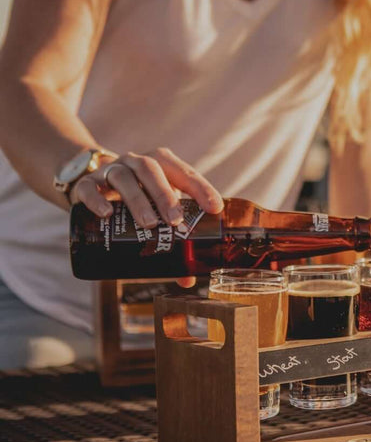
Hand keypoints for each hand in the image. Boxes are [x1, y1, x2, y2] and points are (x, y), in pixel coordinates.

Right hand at [70, 148, 222, 287]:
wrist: (96, 187)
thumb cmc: (140, 199)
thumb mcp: (158, 211)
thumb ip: (174, 240)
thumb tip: (188, 278)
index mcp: (161, 164)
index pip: (184, 172)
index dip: (201, 188)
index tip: (214, 209)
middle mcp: (135, 162)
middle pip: (150, 170)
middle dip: (164, 195)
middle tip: (175, 221)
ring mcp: (109, 171)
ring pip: (122, 178)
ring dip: (137, 200)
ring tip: (148, 224)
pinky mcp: (85, 184)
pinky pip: (88, 188)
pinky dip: (97, 199)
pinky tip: (106, 214)